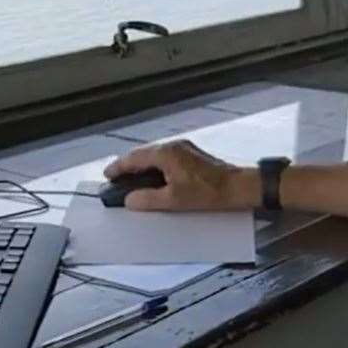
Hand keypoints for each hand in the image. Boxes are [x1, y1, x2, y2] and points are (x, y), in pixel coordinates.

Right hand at [103, 140, 256, 211]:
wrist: (239, 187)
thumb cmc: (209, 192)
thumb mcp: (174, 200)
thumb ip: (148, 199)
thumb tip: (130, 200)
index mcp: (166, 153)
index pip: (134, 158)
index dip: (119, 167)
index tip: (108, 174)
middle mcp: (174, 146)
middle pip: (144, 154)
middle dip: (129, 166)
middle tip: (117, 178)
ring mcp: (185, 149)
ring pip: (156, 155)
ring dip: (143, 166)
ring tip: (133, 180)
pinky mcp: (193, 155)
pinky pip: (166, 157)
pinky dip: (155, 166)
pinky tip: (155, 178)